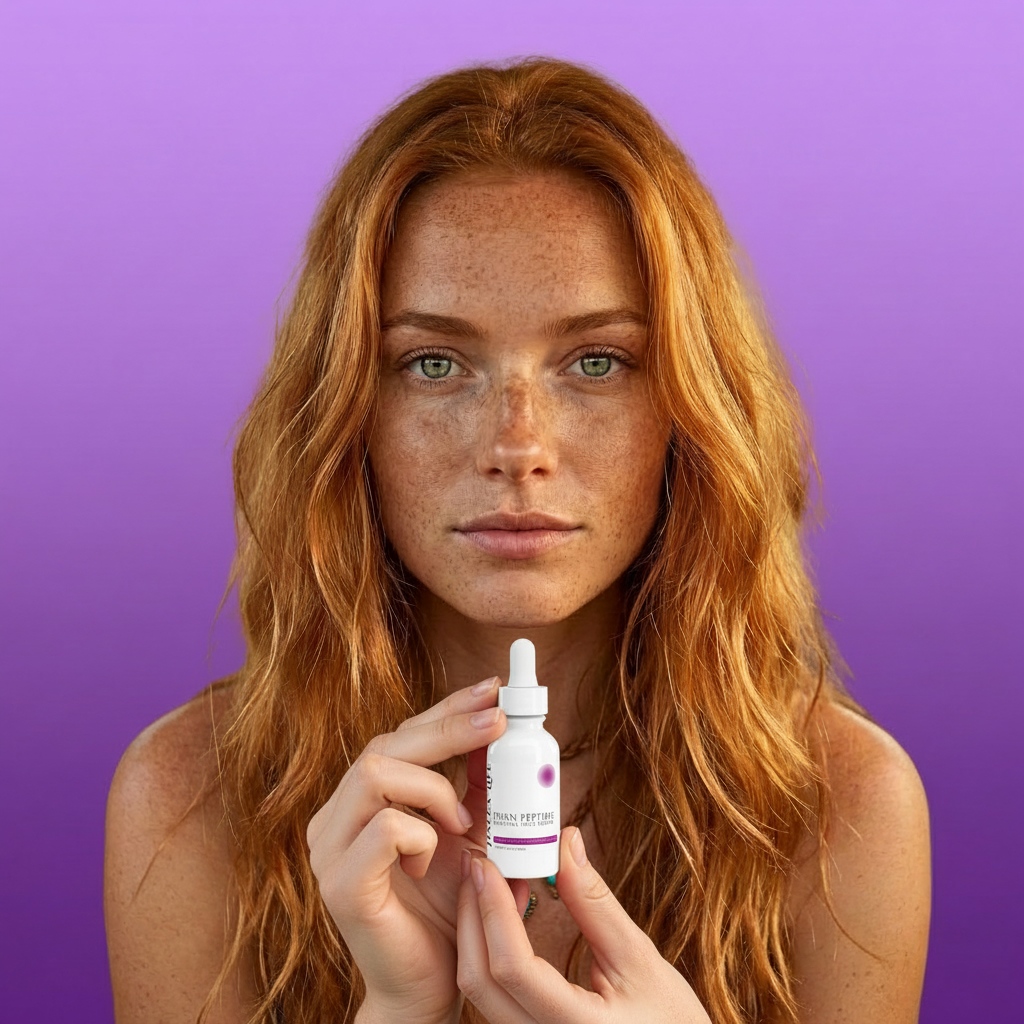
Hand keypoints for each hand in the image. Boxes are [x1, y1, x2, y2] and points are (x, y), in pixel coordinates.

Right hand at [306, 678, 509, 1023]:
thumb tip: (499, 730)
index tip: (492, 690)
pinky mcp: (341, 885)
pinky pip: (385, 828)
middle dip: (448, 726)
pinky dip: (423, 834)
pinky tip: (433, 860)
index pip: (398, 735)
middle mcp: (334, 818)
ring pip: (376, 772)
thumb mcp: (466, 833)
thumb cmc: (445, 908)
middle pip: (384, 743)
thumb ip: (475, 786)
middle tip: (498, 721)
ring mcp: (329, 850)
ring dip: (434, 788)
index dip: (445, 708)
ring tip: (463, 823)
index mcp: (358, 801)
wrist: (426, 987)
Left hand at [457, 826, 712, 1023]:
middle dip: (471, 915)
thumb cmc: (670, 1020)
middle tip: (478, 864)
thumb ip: (595, 903)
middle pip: (479, 982)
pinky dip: (489, 951)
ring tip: (493, 882)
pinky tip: (505, 917)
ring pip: (479, 992)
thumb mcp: (639, 958)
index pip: (513, 968)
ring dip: (477, 931)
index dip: (493, 910)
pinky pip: (494, 996)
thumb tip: (566, 843)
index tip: (487, 864)